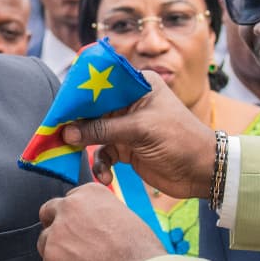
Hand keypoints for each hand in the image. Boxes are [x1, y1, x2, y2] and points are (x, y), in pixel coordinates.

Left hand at [38, 183, 168, 260]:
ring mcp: (55, 236)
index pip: (71, 199)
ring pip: (46, 242)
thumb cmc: (141, 254)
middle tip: (69, 244)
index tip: (81, 227)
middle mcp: (68, 209)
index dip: (75, 216)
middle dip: (55, 226)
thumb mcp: (126, 219)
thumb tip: (93, 227)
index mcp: (89, 194)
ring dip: (57, 252)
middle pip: (49, 213)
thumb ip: (101, 217)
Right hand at [59, 72, 217, 199]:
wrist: (203, 172)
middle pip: (92, 109)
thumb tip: (67, 132)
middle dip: (76, 125)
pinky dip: (101, 165)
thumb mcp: (140, 130)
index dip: (78, 95)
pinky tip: (106, 177)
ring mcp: (127, 126)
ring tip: (75, 157)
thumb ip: (103, 129)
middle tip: (56, 136)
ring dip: (86, 147)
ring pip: (94, 133)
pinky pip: (103, 154)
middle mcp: (129, 103)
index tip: (59, 109)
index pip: (101, 83)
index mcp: (137, 85)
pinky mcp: (126, 148)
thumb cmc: (179, 140)